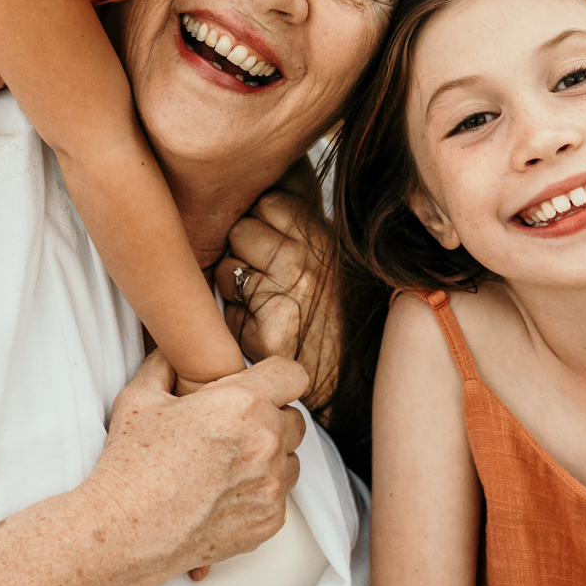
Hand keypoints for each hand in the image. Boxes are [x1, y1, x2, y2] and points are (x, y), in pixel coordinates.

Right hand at [84, 350, 307, 579]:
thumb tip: (173, 353)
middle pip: (294, 418)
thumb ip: (165, 365)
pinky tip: (224, 492)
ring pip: (290, 459)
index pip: (292, 375)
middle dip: (270, 417)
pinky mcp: (269, 521)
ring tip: (228, 462)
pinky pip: (279, 496)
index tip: (261, 385)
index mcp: (242, 404)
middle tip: (234, 427)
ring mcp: (270, 485)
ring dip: (269, 456)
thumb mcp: (140, 397)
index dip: (276, 376)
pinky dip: (259, 492)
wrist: (125, 531)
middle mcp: (266, 442)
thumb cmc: (132, 466)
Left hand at [217, 183, 342, 412]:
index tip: (269, 235)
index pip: (270, 202)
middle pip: (241, 231)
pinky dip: (240, 322)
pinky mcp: (262, 335)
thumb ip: (306, 232)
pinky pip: (229, 313)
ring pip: (227, 270)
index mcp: (323, 242)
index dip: (263, 218)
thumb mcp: (339, 261)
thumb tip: (265, 203)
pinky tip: (265, 330)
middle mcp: (301, 265)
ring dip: (236, 285)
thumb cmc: (347, 320)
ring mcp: (280, 299)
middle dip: (244, 249)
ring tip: (265, 302)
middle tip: (263, 271)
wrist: (358, 383)